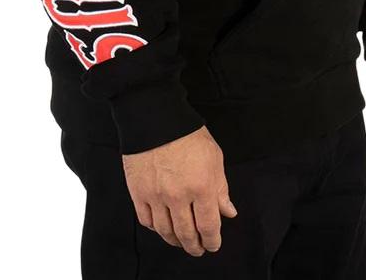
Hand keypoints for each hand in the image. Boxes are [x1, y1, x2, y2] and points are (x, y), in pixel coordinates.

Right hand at [121, 125, 237, 255]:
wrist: (155, 117)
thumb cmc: (187, 133)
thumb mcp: (214, 157)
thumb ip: (221, 188)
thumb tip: (228, 211)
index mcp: (201, 186)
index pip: (208, 226)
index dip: (212, 241)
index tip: (213, 244)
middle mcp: (178, 195)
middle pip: (187, 234)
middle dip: (195, 246)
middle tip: (198, 249)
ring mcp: (156, 196)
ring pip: (166, 231)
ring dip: (176, 241)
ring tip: (182, 241)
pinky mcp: (138, 192)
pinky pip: (147, 220)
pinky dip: (156, 228)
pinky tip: (163, 227)